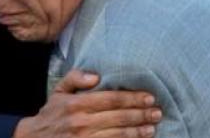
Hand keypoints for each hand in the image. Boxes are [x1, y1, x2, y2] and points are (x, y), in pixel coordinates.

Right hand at [13, 69, 161, 137]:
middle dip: (141, 115)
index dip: (132, 98)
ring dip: (137, 132)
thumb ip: (76, 78)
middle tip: (157, 112)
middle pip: (118, 117)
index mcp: (77, 104)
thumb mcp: (59, 91)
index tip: (149, 97)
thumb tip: (96, 76)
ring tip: (152, 128)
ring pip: (118, 135)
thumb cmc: (51, 114)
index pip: (111, 99)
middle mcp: (81, 122)